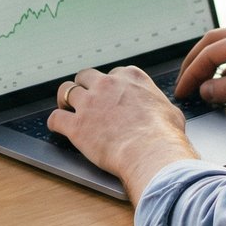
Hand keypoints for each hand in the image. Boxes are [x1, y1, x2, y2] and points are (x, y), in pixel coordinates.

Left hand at [48, 67, 199, 204]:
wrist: (150, 152)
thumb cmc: (164, 135)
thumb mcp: (170, 111)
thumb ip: (160, 106)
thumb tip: (164, 112)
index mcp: (131, 78)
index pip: (114, 73)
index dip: (111, 86)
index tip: (111, 95)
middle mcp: (107, 85)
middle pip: (86, 76)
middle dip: (85, 86)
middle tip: (86, 99)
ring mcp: (89, 103)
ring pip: (66, 90)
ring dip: (65, 99)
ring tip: (67, 108)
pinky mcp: (76, 125)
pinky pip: (55, 118)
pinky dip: (55, 122)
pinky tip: (57, 127)